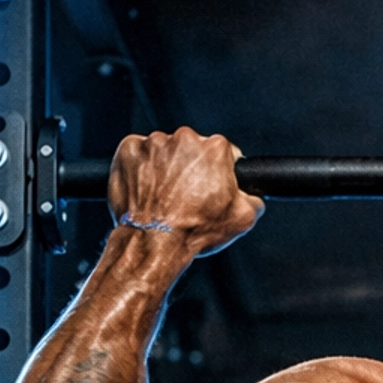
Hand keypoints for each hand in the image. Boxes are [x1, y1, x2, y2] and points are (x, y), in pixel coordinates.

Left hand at [107, 127, 263, 253]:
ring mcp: (154, 143)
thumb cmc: (194, 231)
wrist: (154, 243)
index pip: (224, 153)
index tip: (212, 188)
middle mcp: (184, 139)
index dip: (220, 173)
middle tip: (187, 197)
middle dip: (191, 169)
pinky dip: (141, 169)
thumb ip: (254, 198)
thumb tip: (253, 194)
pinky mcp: (129, 150)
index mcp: (215, 149)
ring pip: (164, 151)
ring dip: (165, 169)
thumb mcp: (243, 219)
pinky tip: (147, 191)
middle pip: (192, 149)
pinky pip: (138, 154)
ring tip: (165, 198)